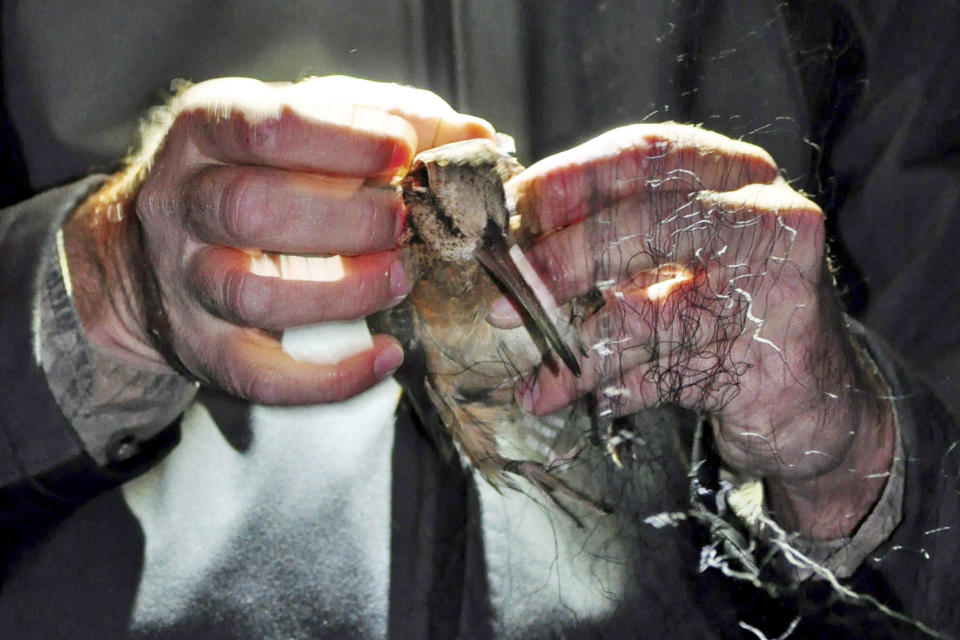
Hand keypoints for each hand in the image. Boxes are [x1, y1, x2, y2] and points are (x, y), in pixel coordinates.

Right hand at [65, 76, 492, 404]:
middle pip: (251, 209)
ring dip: (342, 293)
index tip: (403, 153)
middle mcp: (184, 202)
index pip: (268, 127)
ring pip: (253, 294)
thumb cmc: (256, 172)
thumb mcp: (305, 126)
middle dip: (345, 220)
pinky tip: (384, 358)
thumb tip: (474, 138)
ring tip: (400, 278)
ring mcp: (186, 280)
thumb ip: (386, 120)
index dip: (343, 141)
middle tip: (404, 223)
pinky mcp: (204, 346)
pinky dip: (329, 379)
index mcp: (209, 129)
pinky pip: (260, 375)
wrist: (153, 249)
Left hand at [494, 124, 894, 537]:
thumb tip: (515, 239)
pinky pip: (659, 375)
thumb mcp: (681, 258)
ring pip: (647, 314)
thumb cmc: (733, 312)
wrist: (820, 400)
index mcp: (736, 177)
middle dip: (563, 257)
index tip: (510, 209)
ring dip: (571, 344)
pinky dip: (600, 389)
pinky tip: (553, 396)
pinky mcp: (765, 365)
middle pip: (646, 221)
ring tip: (524, 367)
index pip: (643, 155)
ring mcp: (774, 292)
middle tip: (504, 292)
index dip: (567, 179)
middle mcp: (766, 219)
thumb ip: (617, 236)